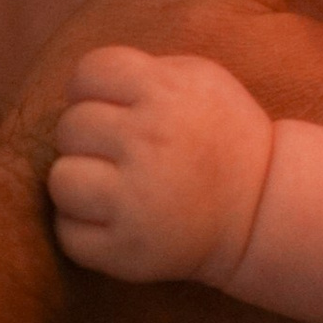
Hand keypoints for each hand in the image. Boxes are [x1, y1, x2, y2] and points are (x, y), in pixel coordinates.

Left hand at [50, 47, 271, 281]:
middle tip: (118, 152)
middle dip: (88, 137)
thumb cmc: (221, 136)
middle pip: (70, 126)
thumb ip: (141, 71)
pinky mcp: (127, 250)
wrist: (262, 209)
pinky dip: (82, 228)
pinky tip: (112, 219)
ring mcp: (136, 200)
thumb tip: (76, 86)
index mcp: (165, 93)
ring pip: (61, 179)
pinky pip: (67, 233)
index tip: (112, 108)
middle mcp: (148, 143)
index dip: (91, 89)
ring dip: (79, 182)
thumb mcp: (199, 79)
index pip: (88, 72)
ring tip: (109, 186)